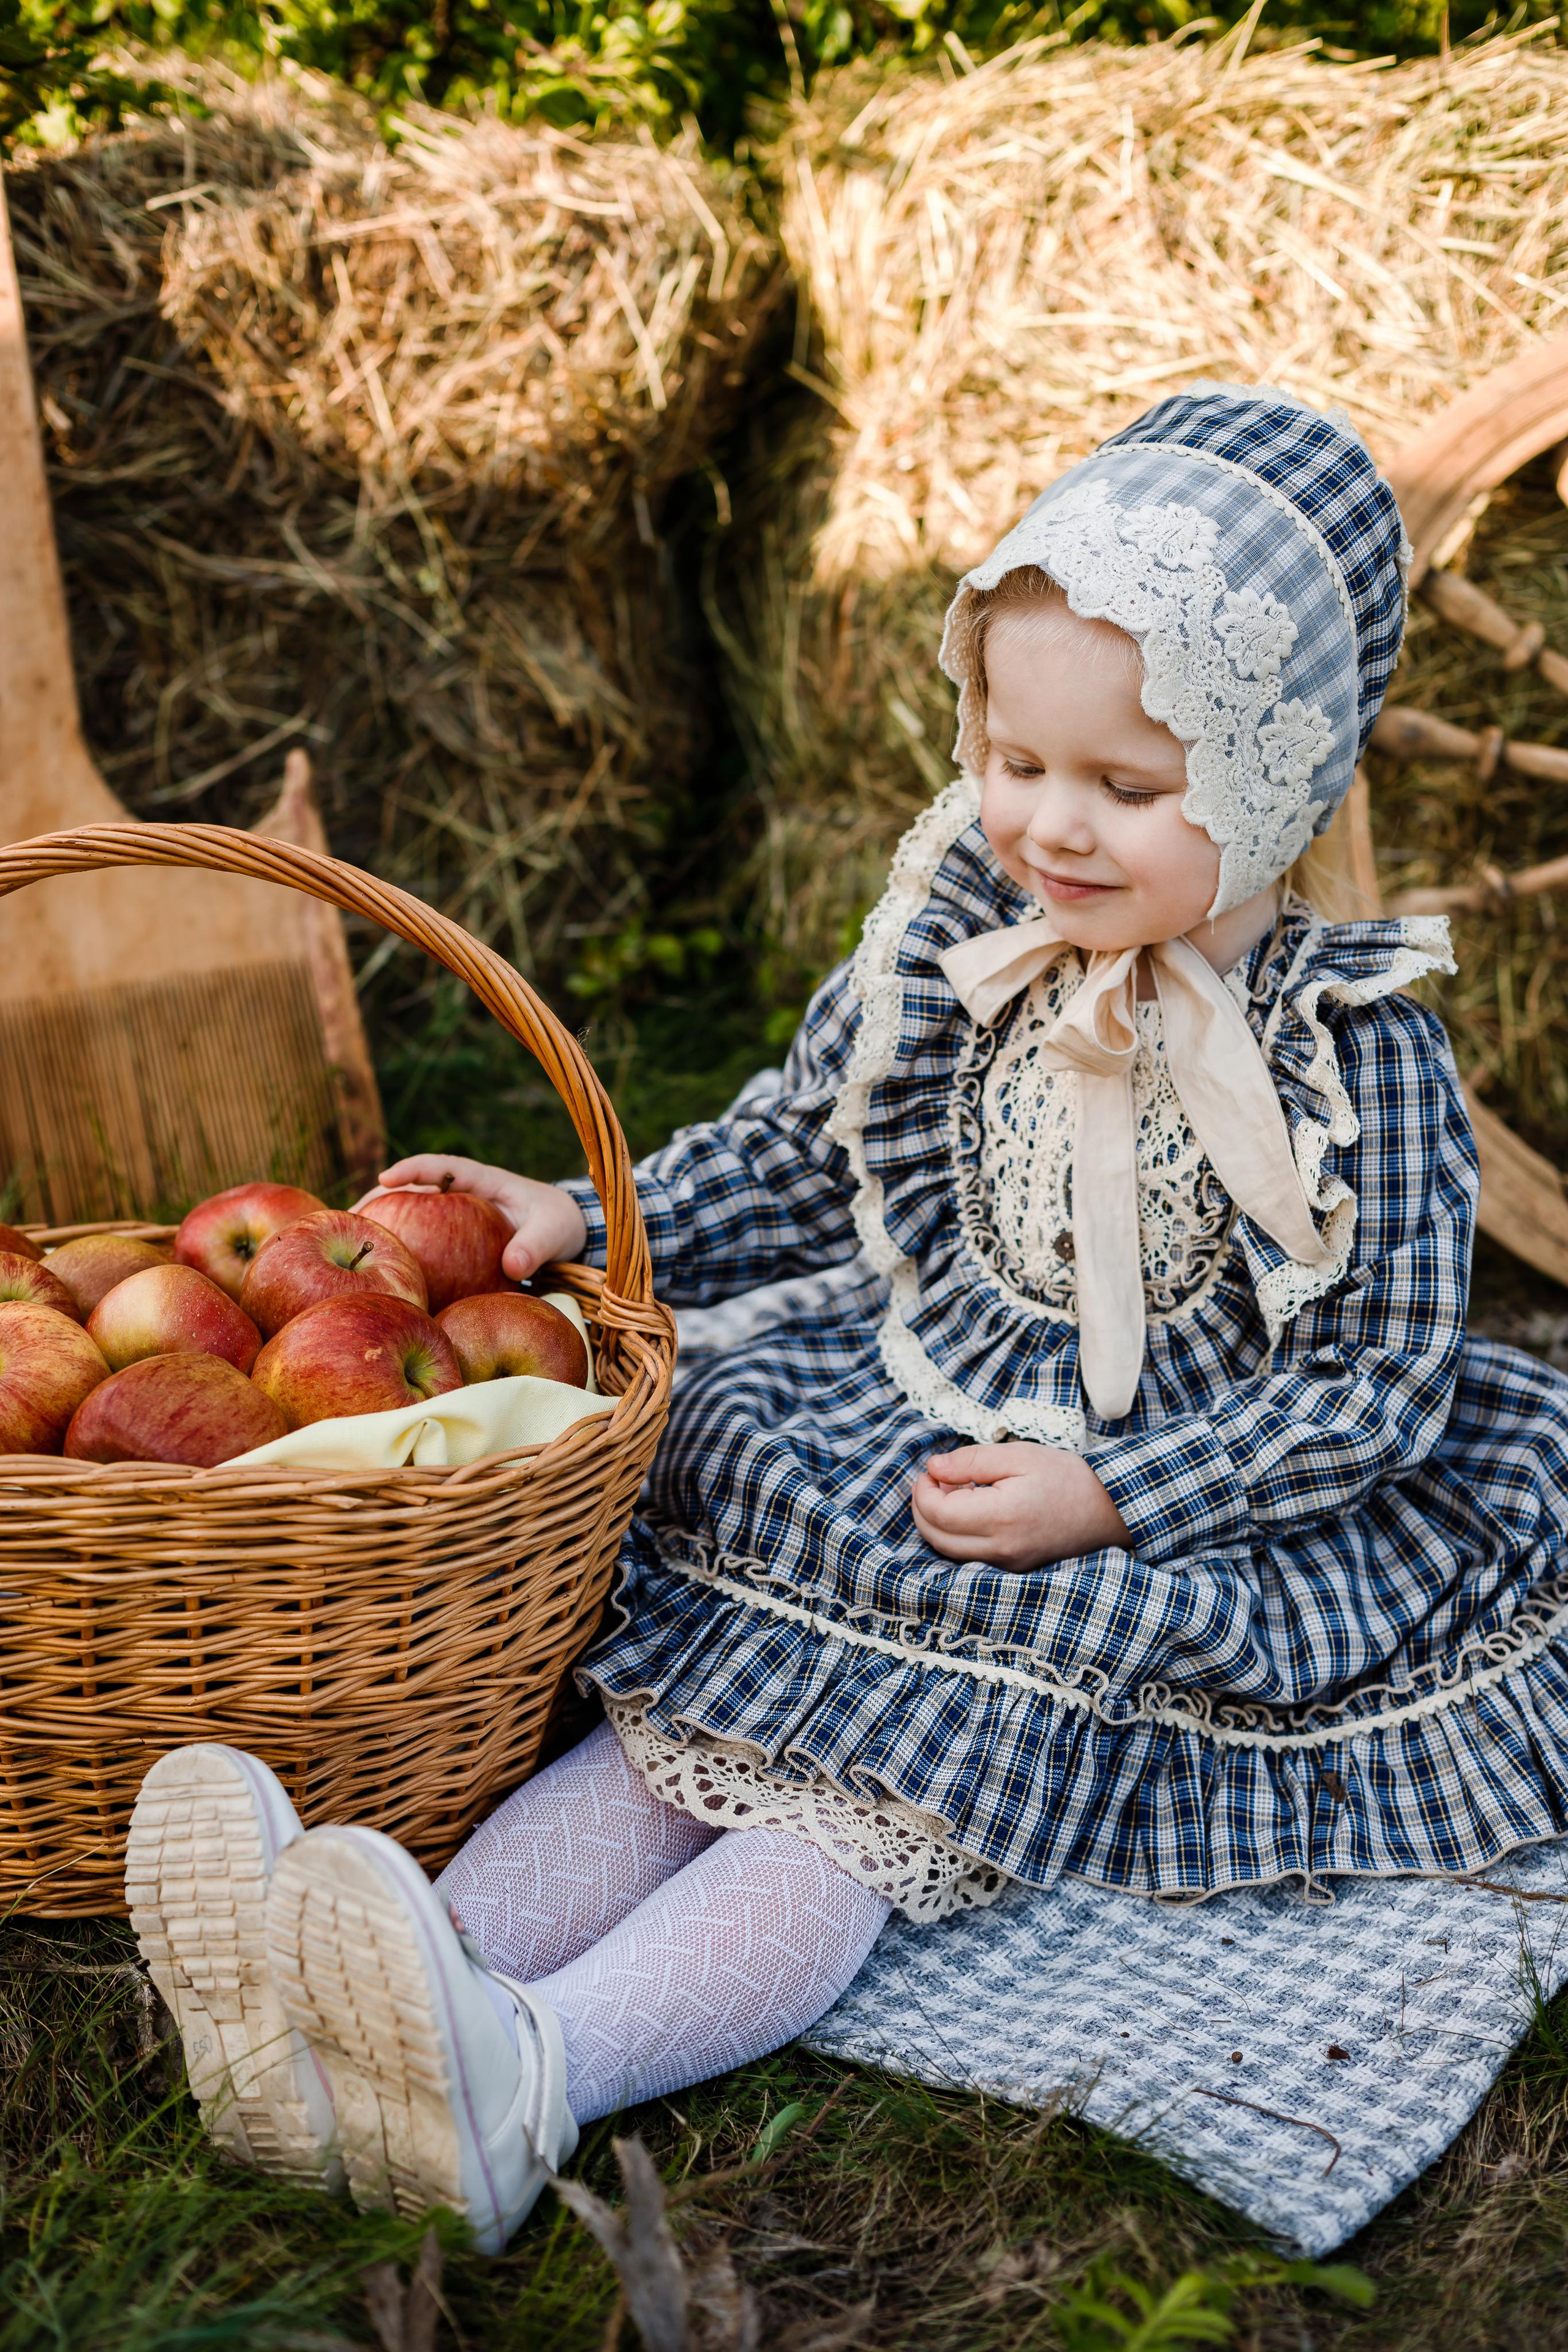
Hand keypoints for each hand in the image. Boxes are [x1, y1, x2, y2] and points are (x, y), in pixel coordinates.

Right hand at [360, 1154, 587, 1281]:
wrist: (567, 1235)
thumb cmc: (560, 1224)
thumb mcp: (554, 1231)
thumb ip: (536, 1246)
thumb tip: (512, 1266)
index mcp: (483, 1182)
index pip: (443, 1167)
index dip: (414, 1169)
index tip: (387, 1178)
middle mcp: (462, 1197)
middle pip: (414, 1192)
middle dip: (381, 1199)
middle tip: (347, 1216)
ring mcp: (454, 1220)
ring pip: (411, 1217)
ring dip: (383, 1226)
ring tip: (348, 1244)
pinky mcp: (452, 1243)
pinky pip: (423, 1245)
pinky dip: (402, 1256)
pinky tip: (380, 1276)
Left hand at [910, 1442, 1129, 1569]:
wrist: (1109, 1510)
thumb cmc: (1067, 1477)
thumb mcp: (1020, 1455)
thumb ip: (972, 1461)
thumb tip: (933, 1468)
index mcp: (1001, 1517)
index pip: (938, 1512)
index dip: (924, 1489)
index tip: (932, 1469)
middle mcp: (1000, 1549)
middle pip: (935, 1537)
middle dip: (922, 1507)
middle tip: (934, 1480)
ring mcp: (1006, 1564)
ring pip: (948, 1552)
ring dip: (936, 1523)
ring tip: (951, 1492)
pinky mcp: (1012, 1568)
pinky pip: (968, 1557)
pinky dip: (955, 1536)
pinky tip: (968, 1511)